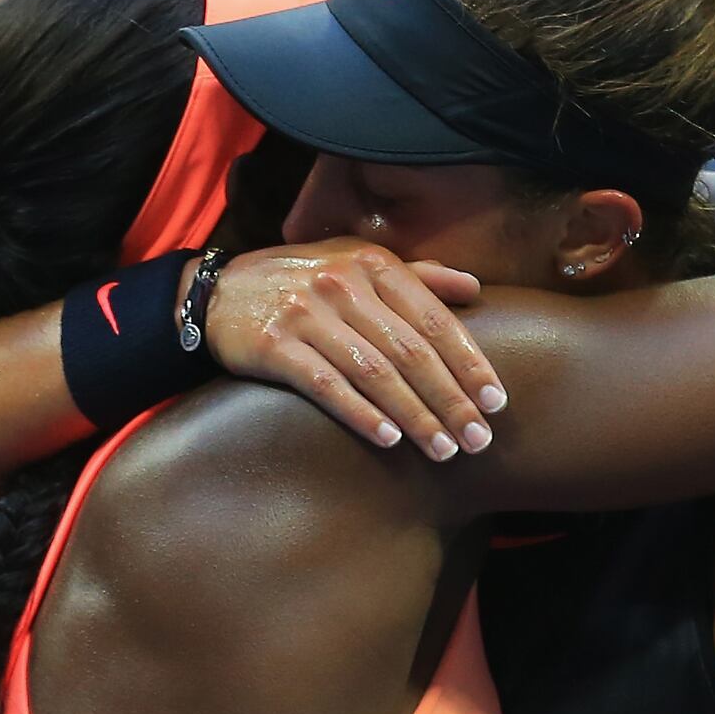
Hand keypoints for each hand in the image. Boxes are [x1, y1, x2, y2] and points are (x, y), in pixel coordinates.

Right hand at [204, 240, 502, 460]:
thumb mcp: (357, 265)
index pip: (433, 319)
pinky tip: (388, 440)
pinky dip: (360, 414)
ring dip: (415, 415)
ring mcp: (306, 313)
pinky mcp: (273, 343)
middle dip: (451, 399)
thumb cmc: (301, 282)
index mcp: (372, 264)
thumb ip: (416, 276)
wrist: (217, 292)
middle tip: (479, 439)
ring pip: (374, 372)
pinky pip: (326, 385)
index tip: (497, 402)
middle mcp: (342, 283)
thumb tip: (474, 288)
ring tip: (443, 450)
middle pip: (410, 351)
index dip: (469, 362)